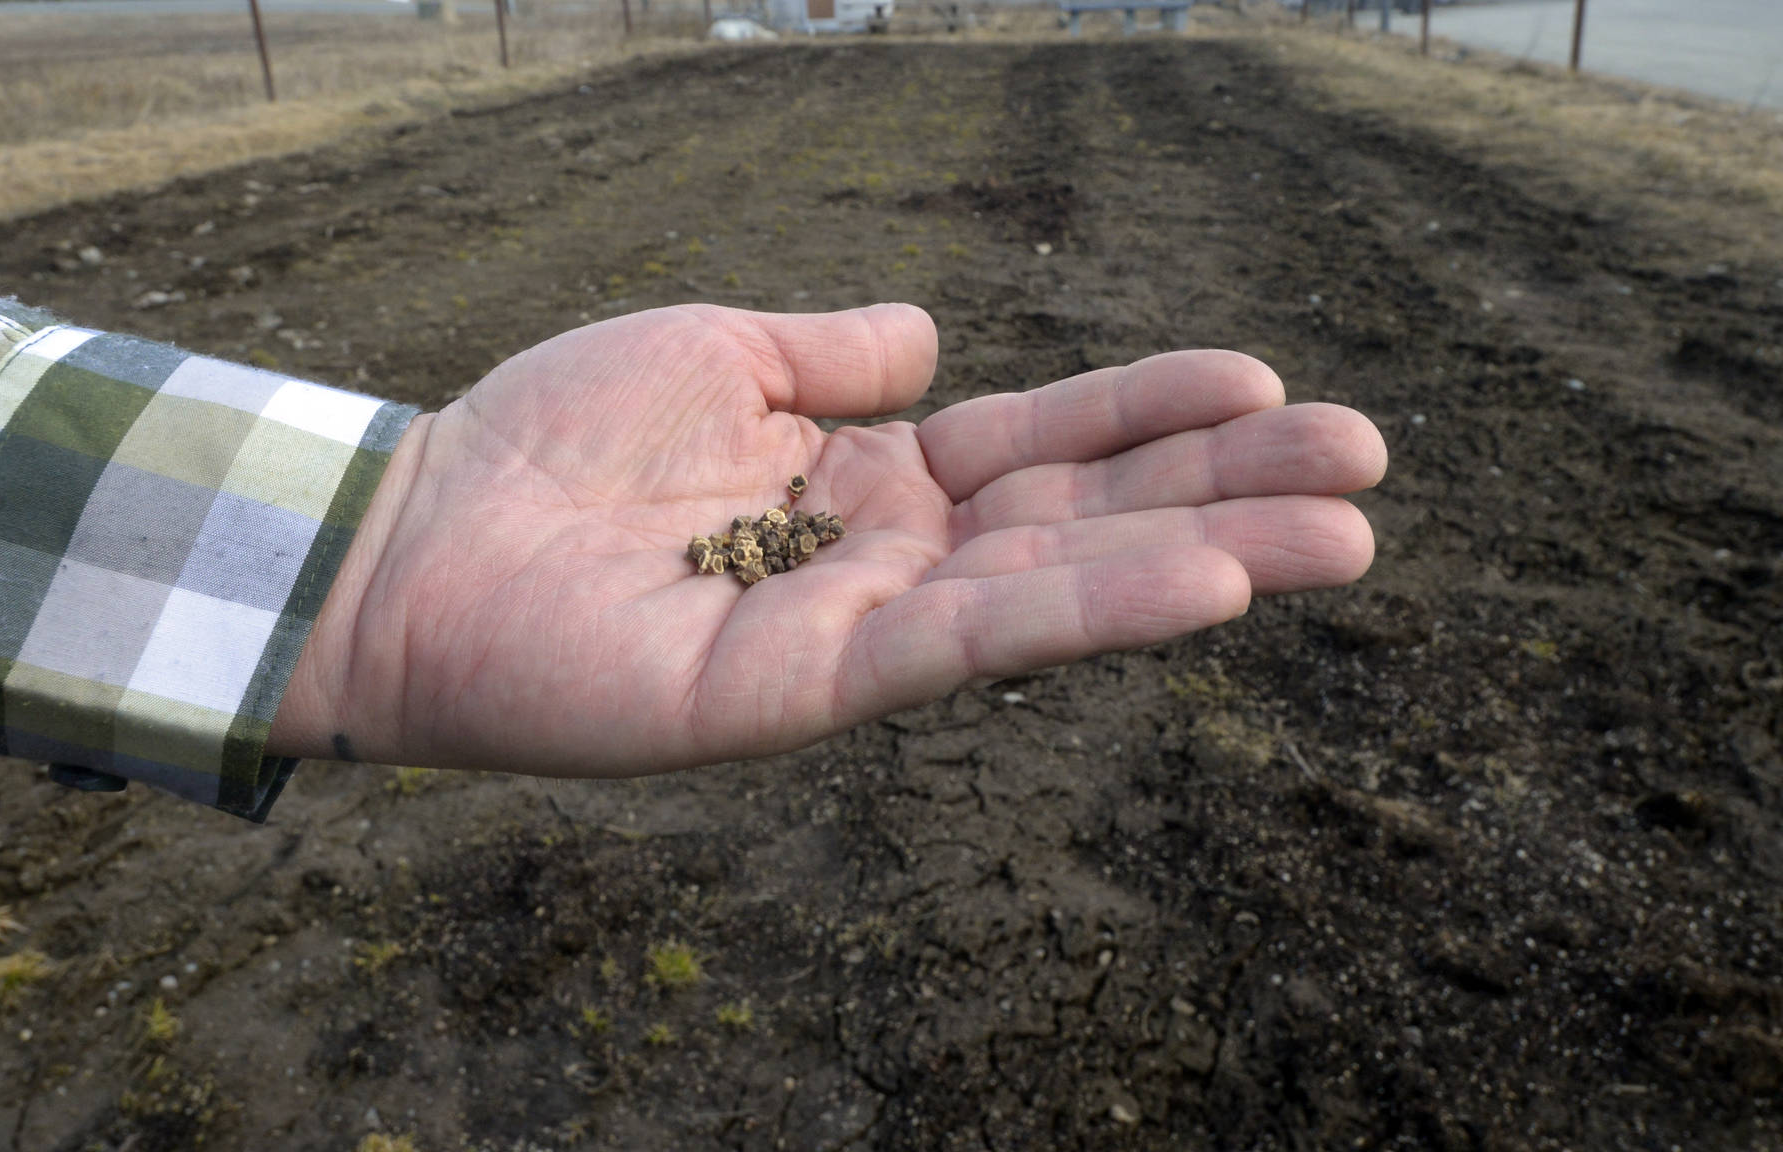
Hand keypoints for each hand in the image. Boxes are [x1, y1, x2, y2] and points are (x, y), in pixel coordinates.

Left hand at [269, 303, 1385, 774]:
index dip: (1150, 413)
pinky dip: (1082, 611)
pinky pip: (965, 644)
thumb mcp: (714, 352)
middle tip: (1369, 465)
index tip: (1267, 380)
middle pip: (1081, 520)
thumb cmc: (548, 440)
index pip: (1041, 444)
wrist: (416, 536)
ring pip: (1053, 588)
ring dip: (1200, 560)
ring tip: (1343, 535)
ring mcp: (853, 630)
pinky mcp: (806, 690)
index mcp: (867, 478)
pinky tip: (1199, 580)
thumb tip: (935, 337)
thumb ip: (833, 354)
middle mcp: (882, 559)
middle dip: (1224, 491)